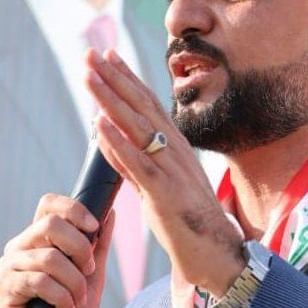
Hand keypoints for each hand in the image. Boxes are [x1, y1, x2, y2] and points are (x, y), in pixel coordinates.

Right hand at [0, 194, 115, 307]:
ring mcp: (10, 266)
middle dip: (80, 247)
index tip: (95, 227)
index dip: (74, 209)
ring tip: (78, 300)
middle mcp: (21, 247)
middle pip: (50, 224)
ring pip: (50, 258)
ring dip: (74, 282)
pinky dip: (61, 297)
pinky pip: (39, 282)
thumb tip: (110, 213)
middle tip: (89, 271)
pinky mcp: (6, 287)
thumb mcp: (92, 278)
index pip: (49, 204)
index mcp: (39, 239)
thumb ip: (98, 247)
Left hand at [84, 48, 247, 295]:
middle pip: (141, 107)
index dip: (127, 78)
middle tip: (91, 54)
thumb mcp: (158, 184)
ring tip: (90, 77)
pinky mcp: (165, 194)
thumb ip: (134, 161)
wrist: (217, 254)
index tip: (108, 55)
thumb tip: (109, 138)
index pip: (148, 104)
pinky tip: (99, 124)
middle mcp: (176, 151)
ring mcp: (171, 170)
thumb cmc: (188, 221)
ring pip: (136, 127)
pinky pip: (137, 164)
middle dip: (114, 78)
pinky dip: (117, 142)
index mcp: (176, 147)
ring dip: (111, 100)